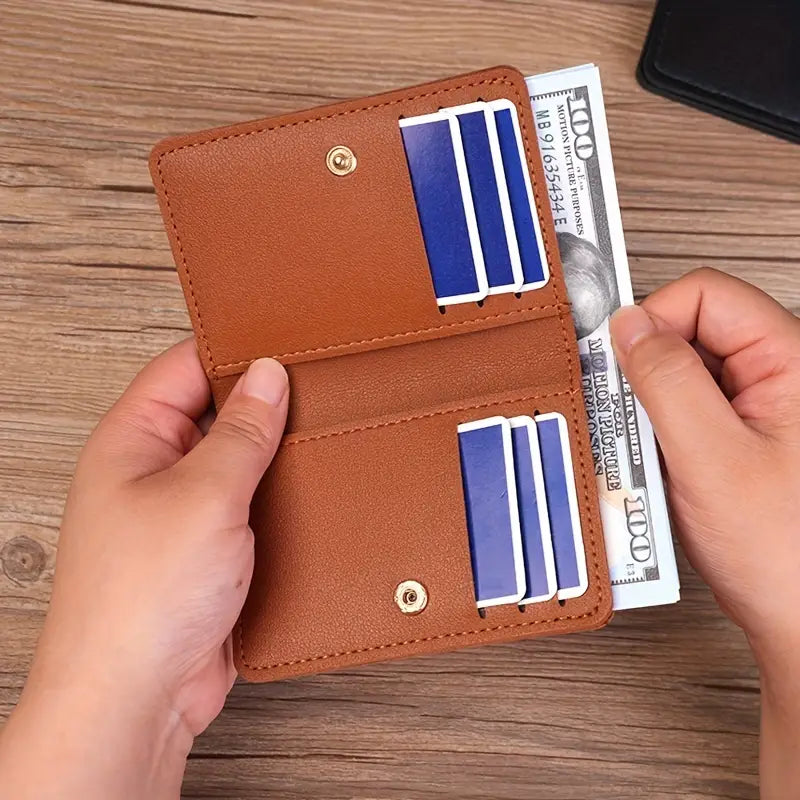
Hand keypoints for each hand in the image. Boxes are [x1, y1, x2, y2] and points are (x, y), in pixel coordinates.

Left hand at [0, 340, 288, 798]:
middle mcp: (153, 472)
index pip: (184, 366)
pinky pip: (249, 508)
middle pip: (215, 413)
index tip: (287, 345)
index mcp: (133, 440)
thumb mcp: (204, 495)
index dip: (234, 350)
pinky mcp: (208, 552)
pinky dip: (279, 500)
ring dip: (275, 458)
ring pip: (237, 463)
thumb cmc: (141, 601)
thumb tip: (268, 376)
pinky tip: (312, 495)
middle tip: (317, 394)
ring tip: (321, 443)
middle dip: (265, 406)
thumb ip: (241, 431)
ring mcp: (181, 514)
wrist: (138, 698)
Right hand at [610, 268, 799, 796]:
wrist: (798, 623)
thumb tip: (629, 327)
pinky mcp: (735, 440)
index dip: (653, 320)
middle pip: (689, 332)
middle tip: (623, 414)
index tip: (615, 356)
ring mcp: (755, 412)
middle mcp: (775, 380)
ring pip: (681, 375)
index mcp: (789, 364)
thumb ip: (667, 379)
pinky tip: (652, 470)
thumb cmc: (783, 555)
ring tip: (641, 454)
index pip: (706, 297)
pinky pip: (682, 413)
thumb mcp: (710, 457)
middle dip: (643, 371)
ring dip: (647, 409)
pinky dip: (655, 435)